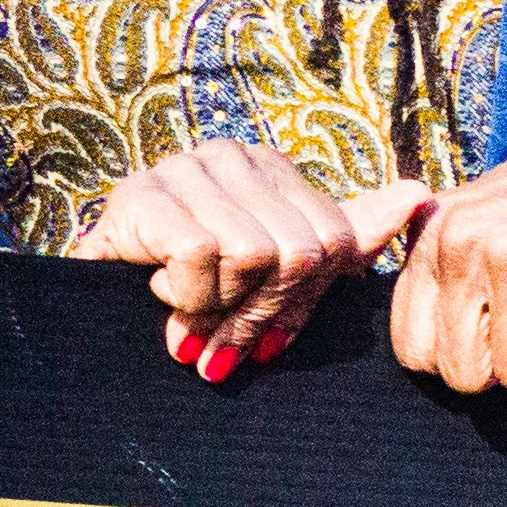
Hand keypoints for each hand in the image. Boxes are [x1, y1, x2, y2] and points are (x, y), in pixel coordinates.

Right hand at [69, 142, 430, 382]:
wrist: (86, 303)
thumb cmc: (187, 288)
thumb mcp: (274, 268)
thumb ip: (345, 234)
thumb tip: (419, 196)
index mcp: (266, 168)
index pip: (329, 240)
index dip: (302, 305)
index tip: (267, 344)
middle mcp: (228, 155)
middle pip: (296, 250)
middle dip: (259, 314)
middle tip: (222, 351)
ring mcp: (181, 167)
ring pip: (249, 253)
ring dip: (215, 306)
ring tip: (186, 320)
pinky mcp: (140, 193)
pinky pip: (197, 255)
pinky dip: (183, 295)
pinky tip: (158, 297)